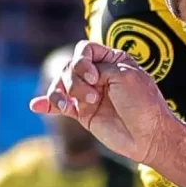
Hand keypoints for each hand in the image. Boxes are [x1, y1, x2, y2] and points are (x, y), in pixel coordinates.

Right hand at [36, 41, 171, 167]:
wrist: (149, 136)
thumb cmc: (143, 104)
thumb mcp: (124, 75)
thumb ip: (97, 68)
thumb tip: (74, 75)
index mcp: (112, 61)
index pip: (85, 50)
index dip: (83, 61)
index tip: (95, 78)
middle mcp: (99, 76)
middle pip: (70, 67)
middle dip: (74, 80)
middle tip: (93, 96)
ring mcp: (89, 94)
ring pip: (62, 85)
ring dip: (60, 92)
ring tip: (68, 105)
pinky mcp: (83, 113)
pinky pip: (60, 106)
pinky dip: (47, 104)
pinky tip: (36, 105)